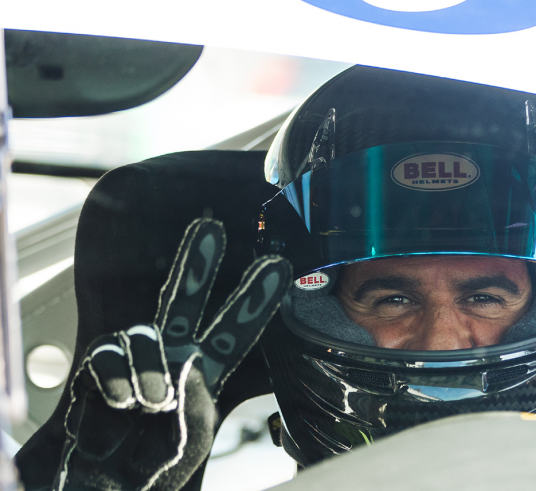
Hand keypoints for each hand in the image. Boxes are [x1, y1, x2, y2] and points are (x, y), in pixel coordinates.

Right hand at [54, 219, 289, 490]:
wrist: (106, 485)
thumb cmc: (155, 465)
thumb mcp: (192, 438)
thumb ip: (196, 399)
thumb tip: (187, 358)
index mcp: (207, 370)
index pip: (236, 329)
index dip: (256, 299)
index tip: (278, 267)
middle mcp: (173, 354)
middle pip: (185, 299)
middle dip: (197, 262)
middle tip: (210, 227)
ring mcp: (137, 358)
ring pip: (146, 334)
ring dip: (149, 371)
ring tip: (150, 405)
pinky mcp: (100, 365)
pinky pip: (110, 352)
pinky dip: (115, 379)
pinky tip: (120, 403)